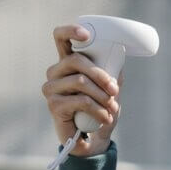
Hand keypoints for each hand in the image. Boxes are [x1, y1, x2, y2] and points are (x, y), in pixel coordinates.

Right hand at [42, 24, 122, 156]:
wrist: (93, 138)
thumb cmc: (101, 107)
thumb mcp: (110, 86)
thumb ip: (112, 70)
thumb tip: (119, 54)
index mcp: (68, 61)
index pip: (60, 37)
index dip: (71, 31)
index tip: (86, 35)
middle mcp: (55, 71)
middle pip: (76, 60)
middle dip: (101, 74)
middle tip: (115, 90)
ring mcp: (51, 88)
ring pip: (80, 81)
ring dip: (102, 96)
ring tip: (112, 108)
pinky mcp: (53, 105)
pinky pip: (80, 101)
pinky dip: (98, 110)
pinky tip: (105, 118)